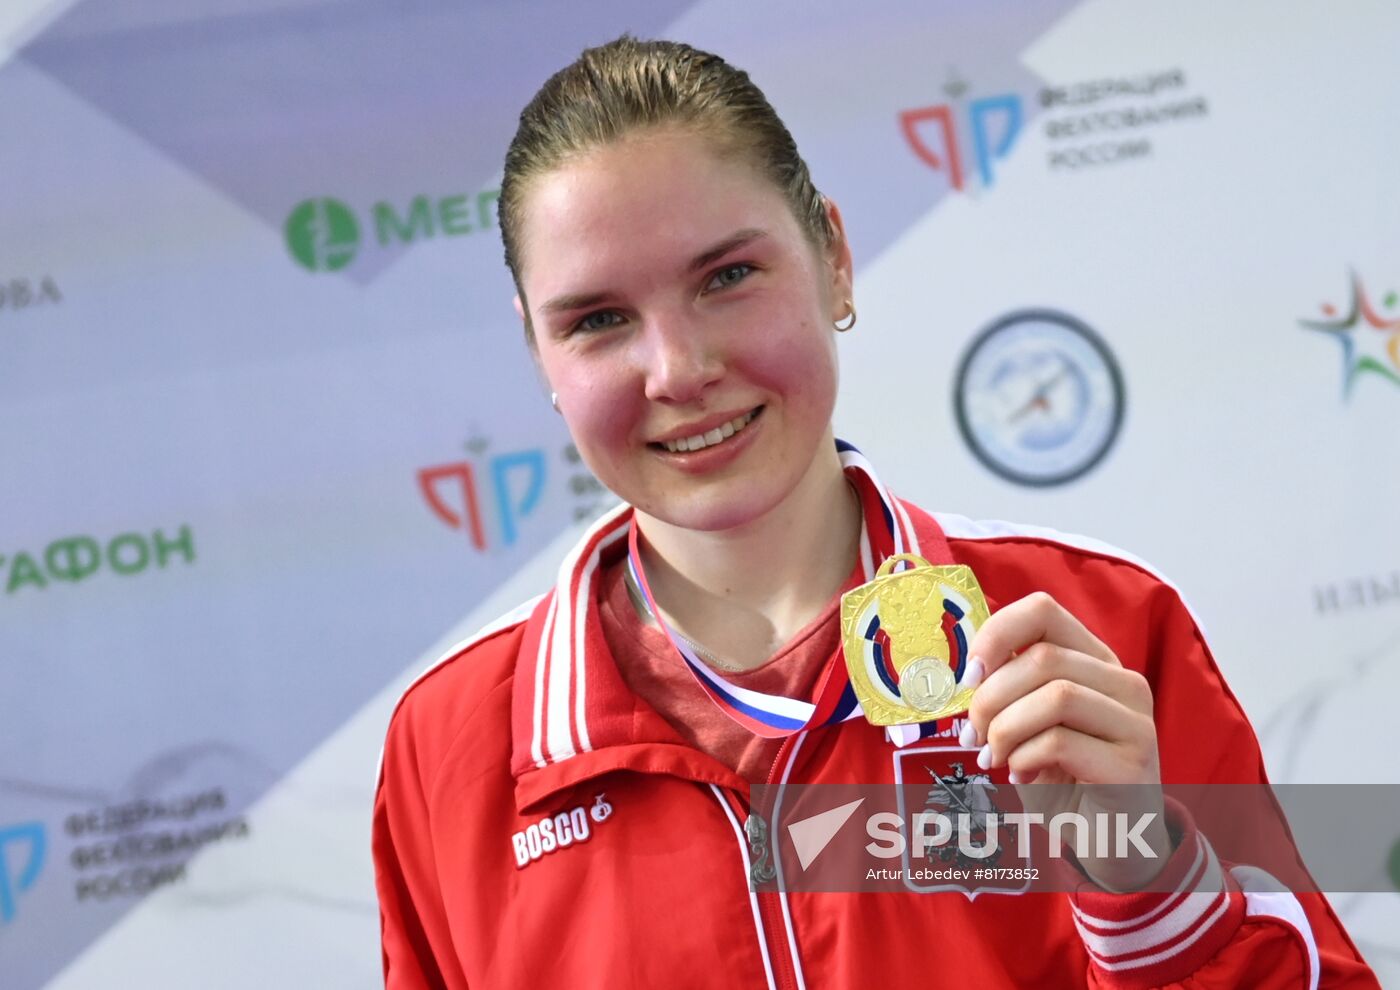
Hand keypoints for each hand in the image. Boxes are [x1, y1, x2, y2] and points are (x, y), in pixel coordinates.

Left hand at [958, 591, 1173, 889]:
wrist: (1111, 843)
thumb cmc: (1062, 779)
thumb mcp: (1031, 724)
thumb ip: (1010, 690)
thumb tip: (969, 673)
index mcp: (1095, 661)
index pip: (1043, 611)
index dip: (996, 635)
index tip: (970, 676)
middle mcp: (1124, 683)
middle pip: (1042, 657)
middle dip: (990, 697)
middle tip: (973, 735)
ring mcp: (1136, 722)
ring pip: (1055, 695)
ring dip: (1006, 729)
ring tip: (996, 758)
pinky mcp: (1134, 764)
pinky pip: (1061, 742)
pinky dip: (1025, 759)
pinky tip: (1023, 777)